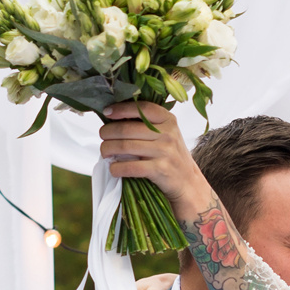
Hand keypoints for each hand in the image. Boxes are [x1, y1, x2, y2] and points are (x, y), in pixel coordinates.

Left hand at [100, 101, 211, 217]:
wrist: (188, 181)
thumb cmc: (171, 155)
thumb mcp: (166, 133)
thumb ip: (147, 123)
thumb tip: (114, 116)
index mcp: (168, 119)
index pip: (142, 108)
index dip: (121, 109)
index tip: (107, 112)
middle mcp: (167, 134)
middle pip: (127, 129)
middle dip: (108, 133)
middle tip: (102, 137)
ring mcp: (165, 152)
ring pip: (125, 146)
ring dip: (108, 150)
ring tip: (105, 152)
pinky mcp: (160, 170)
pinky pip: (130, 167)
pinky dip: (116, 168)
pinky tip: (113, 169)